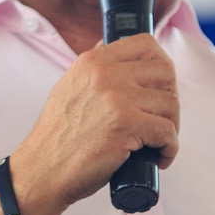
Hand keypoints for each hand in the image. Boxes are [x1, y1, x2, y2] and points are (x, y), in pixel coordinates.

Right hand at [10, 34, 178, 214]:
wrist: (42, 170)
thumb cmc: (58, 138)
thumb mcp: (69, 87)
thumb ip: (95, 70)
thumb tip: (118, 54)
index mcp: (93, 60)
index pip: (145, 44)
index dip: (161, 65)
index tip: (161, 87)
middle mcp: (105, 73)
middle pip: (165, 71)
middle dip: (170, 97)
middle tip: (162, 119)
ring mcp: (117, 98)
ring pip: (170, 103)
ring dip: (171, 126)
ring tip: (157, 143)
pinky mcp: (126, 125)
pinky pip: (167, 132)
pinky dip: (170, 148)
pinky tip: (159, 158)